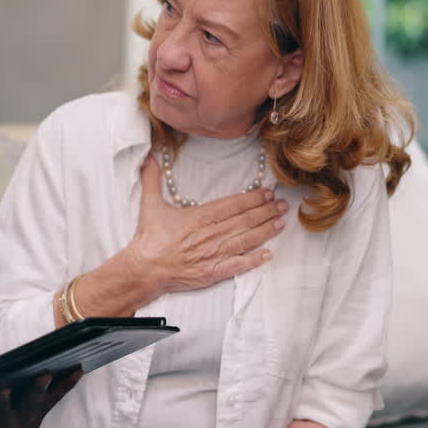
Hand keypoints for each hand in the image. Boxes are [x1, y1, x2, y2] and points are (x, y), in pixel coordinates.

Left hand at [0, 370, 82, 427]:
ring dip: (3, 401)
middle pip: (32, 404)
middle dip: (38, 390)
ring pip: (4, 411)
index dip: (67, 385)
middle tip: (44, 374)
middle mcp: (22, 425)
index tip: (78, 370)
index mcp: (34, 418)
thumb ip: (34, 398)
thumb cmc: (5, 427)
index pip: (54, 398)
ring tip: (4, 390)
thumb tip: (46, 369)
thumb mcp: (24, 417)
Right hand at [71, 154, 286, 320]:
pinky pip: (239, 265)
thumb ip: (152, 179)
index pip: (233, 205)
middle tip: (282, 204)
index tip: (267, 192)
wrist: (145, 268)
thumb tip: (149, 156)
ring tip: (280, 223)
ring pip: (247, 240)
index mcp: (200, 216)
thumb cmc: (149, 238)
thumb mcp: (150, 204)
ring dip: (265, 231)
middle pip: (245, 220)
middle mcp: (212, 234)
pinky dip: (254, 260)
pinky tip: (267, 255)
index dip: (252, 198)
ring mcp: (215, 254)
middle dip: (266, 211)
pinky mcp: (214, 272)